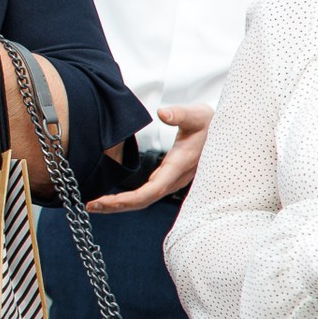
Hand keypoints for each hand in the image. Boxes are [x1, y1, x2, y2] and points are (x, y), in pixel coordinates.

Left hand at [89, 105, 211, 212]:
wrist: (227, 134)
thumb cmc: (210, 124)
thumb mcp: (197, 115)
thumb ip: (180, 113)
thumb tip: (163, 112)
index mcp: (178, 166)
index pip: (151, 191)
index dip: (127, 199)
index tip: (105, 201)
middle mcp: (174, 179)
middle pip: (143, 201)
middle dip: (117, 206)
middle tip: (90, 206)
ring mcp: (172, 180)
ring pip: (145, 199)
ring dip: (120, 204)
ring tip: (95, 205)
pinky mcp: (169, 178)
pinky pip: (147, 193)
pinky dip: (129, 198)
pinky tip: (114, 198)